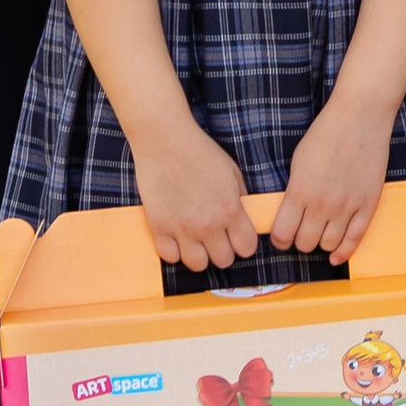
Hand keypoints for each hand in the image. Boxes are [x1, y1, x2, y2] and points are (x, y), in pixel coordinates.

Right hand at [131, 123, 258, 275]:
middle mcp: (208, 224)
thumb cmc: (200, 151)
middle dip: (222, 250)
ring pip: (197, 265)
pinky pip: (170, 257)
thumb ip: (240, 199)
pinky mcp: (159, 227)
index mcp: (230, 210)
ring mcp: (182, 228)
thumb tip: (243, 220)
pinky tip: (176, 236)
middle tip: (215, 236)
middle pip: (224, 261)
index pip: (247, 248)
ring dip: (199, 254)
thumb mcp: (232, 172)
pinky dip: (174, 250)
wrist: (165, 140)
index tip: (236, 236)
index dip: (243, 243)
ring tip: (195, 239)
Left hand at [270, 92, 392, 260]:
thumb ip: (293, 191)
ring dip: (322, 244)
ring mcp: (347, 206)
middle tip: (302, 233)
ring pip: (328, 245)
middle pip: (305, 244)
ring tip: (320, 234)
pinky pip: (355, 240)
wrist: (360, 118)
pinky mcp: (368, 205)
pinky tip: (336, 256)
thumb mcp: (298, 162)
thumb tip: (287, 216)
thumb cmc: (326, 134)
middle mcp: (322, 203)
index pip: (283, 234)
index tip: (281, 237)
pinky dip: (344, 253)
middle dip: (300, 242)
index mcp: (300, 190)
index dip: (279, 240)